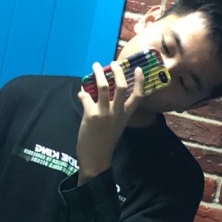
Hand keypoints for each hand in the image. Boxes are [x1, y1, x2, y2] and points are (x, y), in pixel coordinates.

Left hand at [76, 61, 143, 183]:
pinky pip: (86, 97)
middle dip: (118, 71)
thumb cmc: (106, 141)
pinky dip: (82, 93)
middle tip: (113, 63)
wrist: (96, 157)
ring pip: (103, 87)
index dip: (140, 81)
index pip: (138, 96)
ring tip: (95, 65)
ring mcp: (105, 113)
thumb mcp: (116, 125)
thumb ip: (113, 110)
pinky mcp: (91, 115)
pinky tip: (81, 92)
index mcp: (126, 115)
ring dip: (98, 74)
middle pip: (121, 86)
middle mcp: (117, 112)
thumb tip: (102, 93)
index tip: (139, 69)